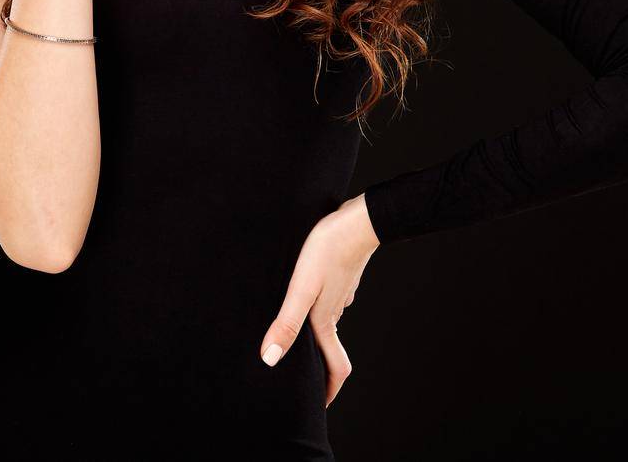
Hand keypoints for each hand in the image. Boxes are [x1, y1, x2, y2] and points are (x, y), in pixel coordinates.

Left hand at [258, 194, 381, 408]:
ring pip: (329, 322)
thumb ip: (287, 323)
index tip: (318, 408)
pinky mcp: (340, 274)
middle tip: (301, 377)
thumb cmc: (327, 251)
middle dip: (318, 366)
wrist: (357, 218)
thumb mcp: (301, 289)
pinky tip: (304, 297)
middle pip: (330, 348)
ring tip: (295, 338)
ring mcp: (342, 292)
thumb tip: (270, 360)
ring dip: (316, 336)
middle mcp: (336, 311)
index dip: (328, 392)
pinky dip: (318, 308)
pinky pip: (329, 300)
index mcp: (326, 321)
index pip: (336, 368)